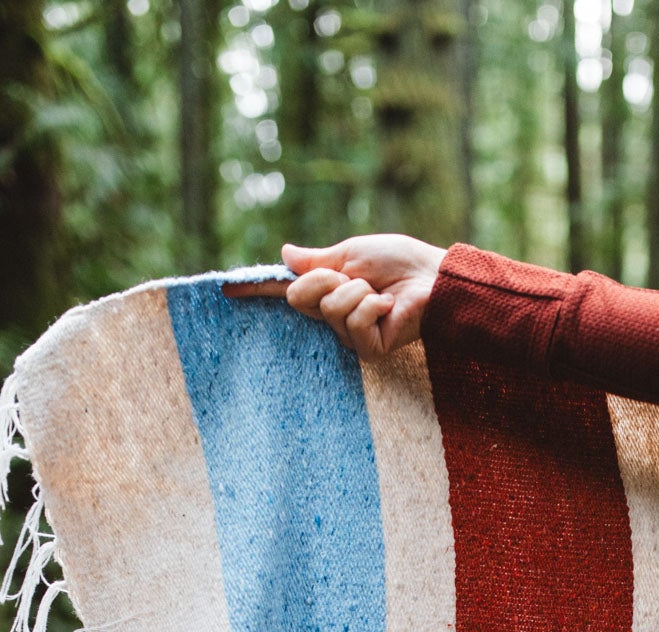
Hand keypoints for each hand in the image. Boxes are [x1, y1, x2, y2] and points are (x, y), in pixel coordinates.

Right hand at [223, 234, 446, 361]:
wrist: (433, 278)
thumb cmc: (398, 263)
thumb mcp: (351, 254)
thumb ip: (317, 260)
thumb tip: (286, 254)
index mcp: (326, 293)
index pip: (285, 292)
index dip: (255, 289)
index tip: (225, 289)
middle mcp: (332, 318)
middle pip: (300, 296)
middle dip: (327, 277)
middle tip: (358, 277)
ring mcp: (349, 337)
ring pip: (330, 307)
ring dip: (358, 290)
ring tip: (380, 294)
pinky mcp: (367, 350)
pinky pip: (353, 318)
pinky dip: (372, 305)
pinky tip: (389, 308)